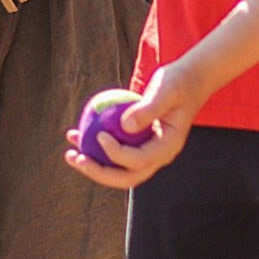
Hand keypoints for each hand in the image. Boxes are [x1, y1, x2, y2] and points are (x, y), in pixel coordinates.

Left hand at [63, 57, 206, 189]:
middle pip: (126, 177)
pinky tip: (77, 133)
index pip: (139, 161)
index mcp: (167, 148)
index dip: (116, 153)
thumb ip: (148, 108)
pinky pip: (116, 152)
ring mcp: (148, 153)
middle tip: (75, 158)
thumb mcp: (165, 90)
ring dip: (93, 164)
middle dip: (98, 172)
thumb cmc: (177, 81)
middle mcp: (158, 157)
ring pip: (118, 169)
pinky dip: (97, 147)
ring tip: (70, 152)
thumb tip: (125, 126)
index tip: (99, 134)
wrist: (188, 81)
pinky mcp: (139, 144)